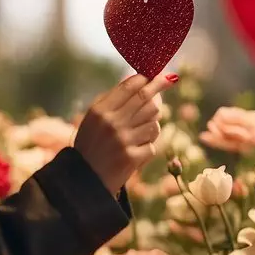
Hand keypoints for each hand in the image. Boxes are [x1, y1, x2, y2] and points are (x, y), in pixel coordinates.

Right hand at [73, 74, 176, 193]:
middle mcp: (112, 123)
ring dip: (152, 125)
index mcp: (100, 110)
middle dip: (160, 88)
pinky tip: (135, 150)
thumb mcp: (94, 118)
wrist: (84, 180)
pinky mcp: (132, 158)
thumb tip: (141, 80)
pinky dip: (147, 147)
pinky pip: (152, 145)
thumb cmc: (91, 144)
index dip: (146, 78)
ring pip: (154, 123)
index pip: (129, 87)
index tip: (157, 74)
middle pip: (147, 100)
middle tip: (169, 81)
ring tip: (140, 131)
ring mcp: (123, 141)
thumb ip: (114, 100)